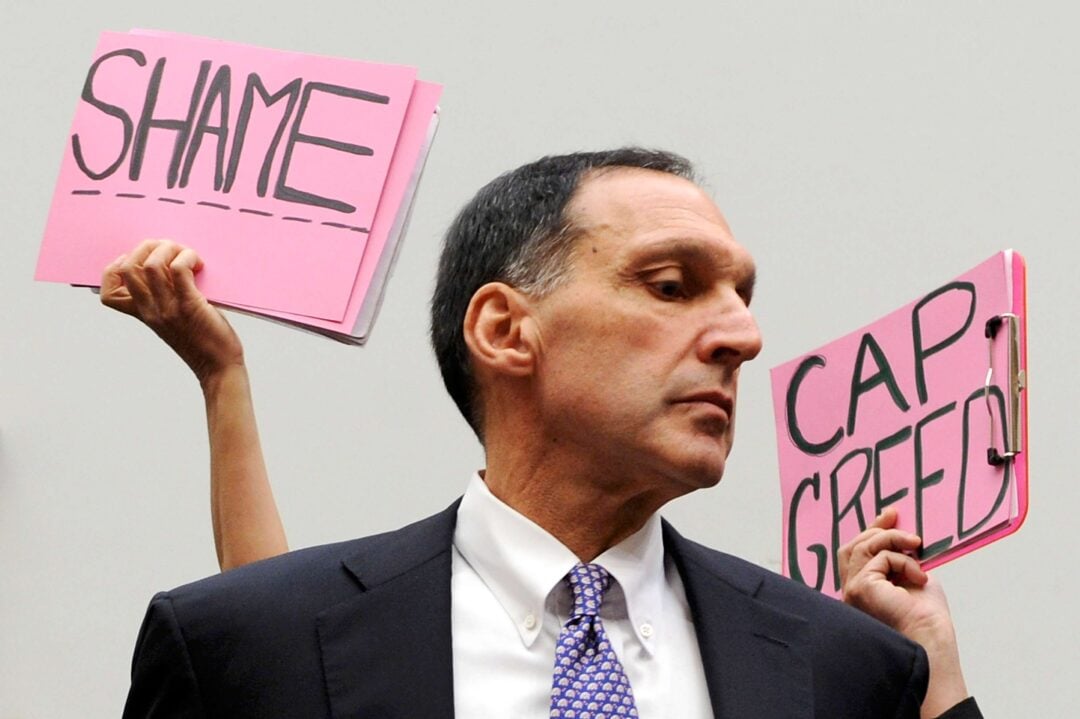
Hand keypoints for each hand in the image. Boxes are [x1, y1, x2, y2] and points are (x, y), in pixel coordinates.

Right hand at [100, 240, 243, 385]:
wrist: (218, 368)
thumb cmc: (203, 341)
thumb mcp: (174, 321)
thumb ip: (167, 299)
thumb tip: (173, 267)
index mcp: (143, 314)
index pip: (108, 293)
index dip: (114, 269)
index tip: (137, 260)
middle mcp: (150, 311)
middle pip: (127, 268)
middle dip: (146, 247)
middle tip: (171, 249)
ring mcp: (167, 308)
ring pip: (151, 264)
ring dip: (169, 249)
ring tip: (187, 254)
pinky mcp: (189, 305)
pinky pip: (179, 270)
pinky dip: (187, 258)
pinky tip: (199, 264)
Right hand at [839, 509, 968, 717]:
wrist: (931, 641)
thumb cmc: (927, 620)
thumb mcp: (913, 578)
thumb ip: (900, 559)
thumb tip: (902, 534)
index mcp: (863, 591)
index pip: (857, 554)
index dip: (871, 531)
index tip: (890, 516)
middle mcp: (851, 591)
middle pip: (852, 547)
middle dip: (875, 528)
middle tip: (895, 515)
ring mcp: (852, 590)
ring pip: (862, 546)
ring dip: (892, 539)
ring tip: (916, 545)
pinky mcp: (860, 588)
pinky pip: (879, 557)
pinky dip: (903, 560)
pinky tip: (919, 576)